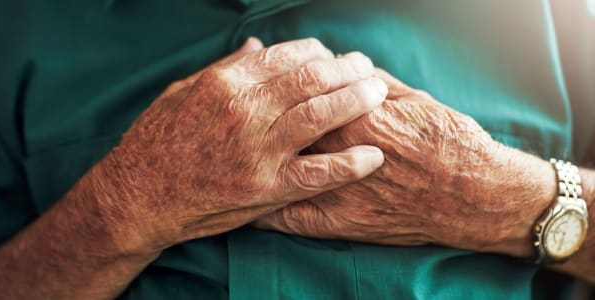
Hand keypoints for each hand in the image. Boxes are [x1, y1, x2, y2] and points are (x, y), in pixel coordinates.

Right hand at [94, 38, 387, 254]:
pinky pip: (317, 173)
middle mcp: (246, 110)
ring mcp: (257, 150)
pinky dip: (349, 164)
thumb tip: (258, 45)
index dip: (319, 54)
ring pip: (321, 115)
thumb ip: (226, 68)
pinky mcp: (264, 188)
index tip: (332, 58)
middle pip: (313, 79)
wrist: (140, 194)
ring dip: (357, 101)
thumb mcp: (184, 91)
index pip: (289, 56)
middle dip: (347, 70)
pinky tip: (372, 156)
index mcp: (227, 82)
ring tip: (378, 94)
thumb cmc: (158, 139)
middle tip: (366, 69)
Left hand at [253, 69, 555, 256]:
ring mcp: (333, 188)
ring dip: (256, 157)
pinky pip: (287, 216)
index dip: (282, 85)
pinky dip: (263, 208)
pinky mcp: (338, 221)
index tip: (271, 83)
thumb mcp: (410, 97)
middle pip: (281, 128)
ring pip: (277, 169)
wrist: (475, 193)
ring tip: (241, 149)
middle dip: (260, 118)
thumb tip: (343, 67)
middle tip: (246, 116)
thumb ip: (369, 83)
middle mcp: (335, 149)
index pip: (298, 92)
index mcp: (352, 113)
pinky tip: (247, 201)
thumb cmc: (448, 140)